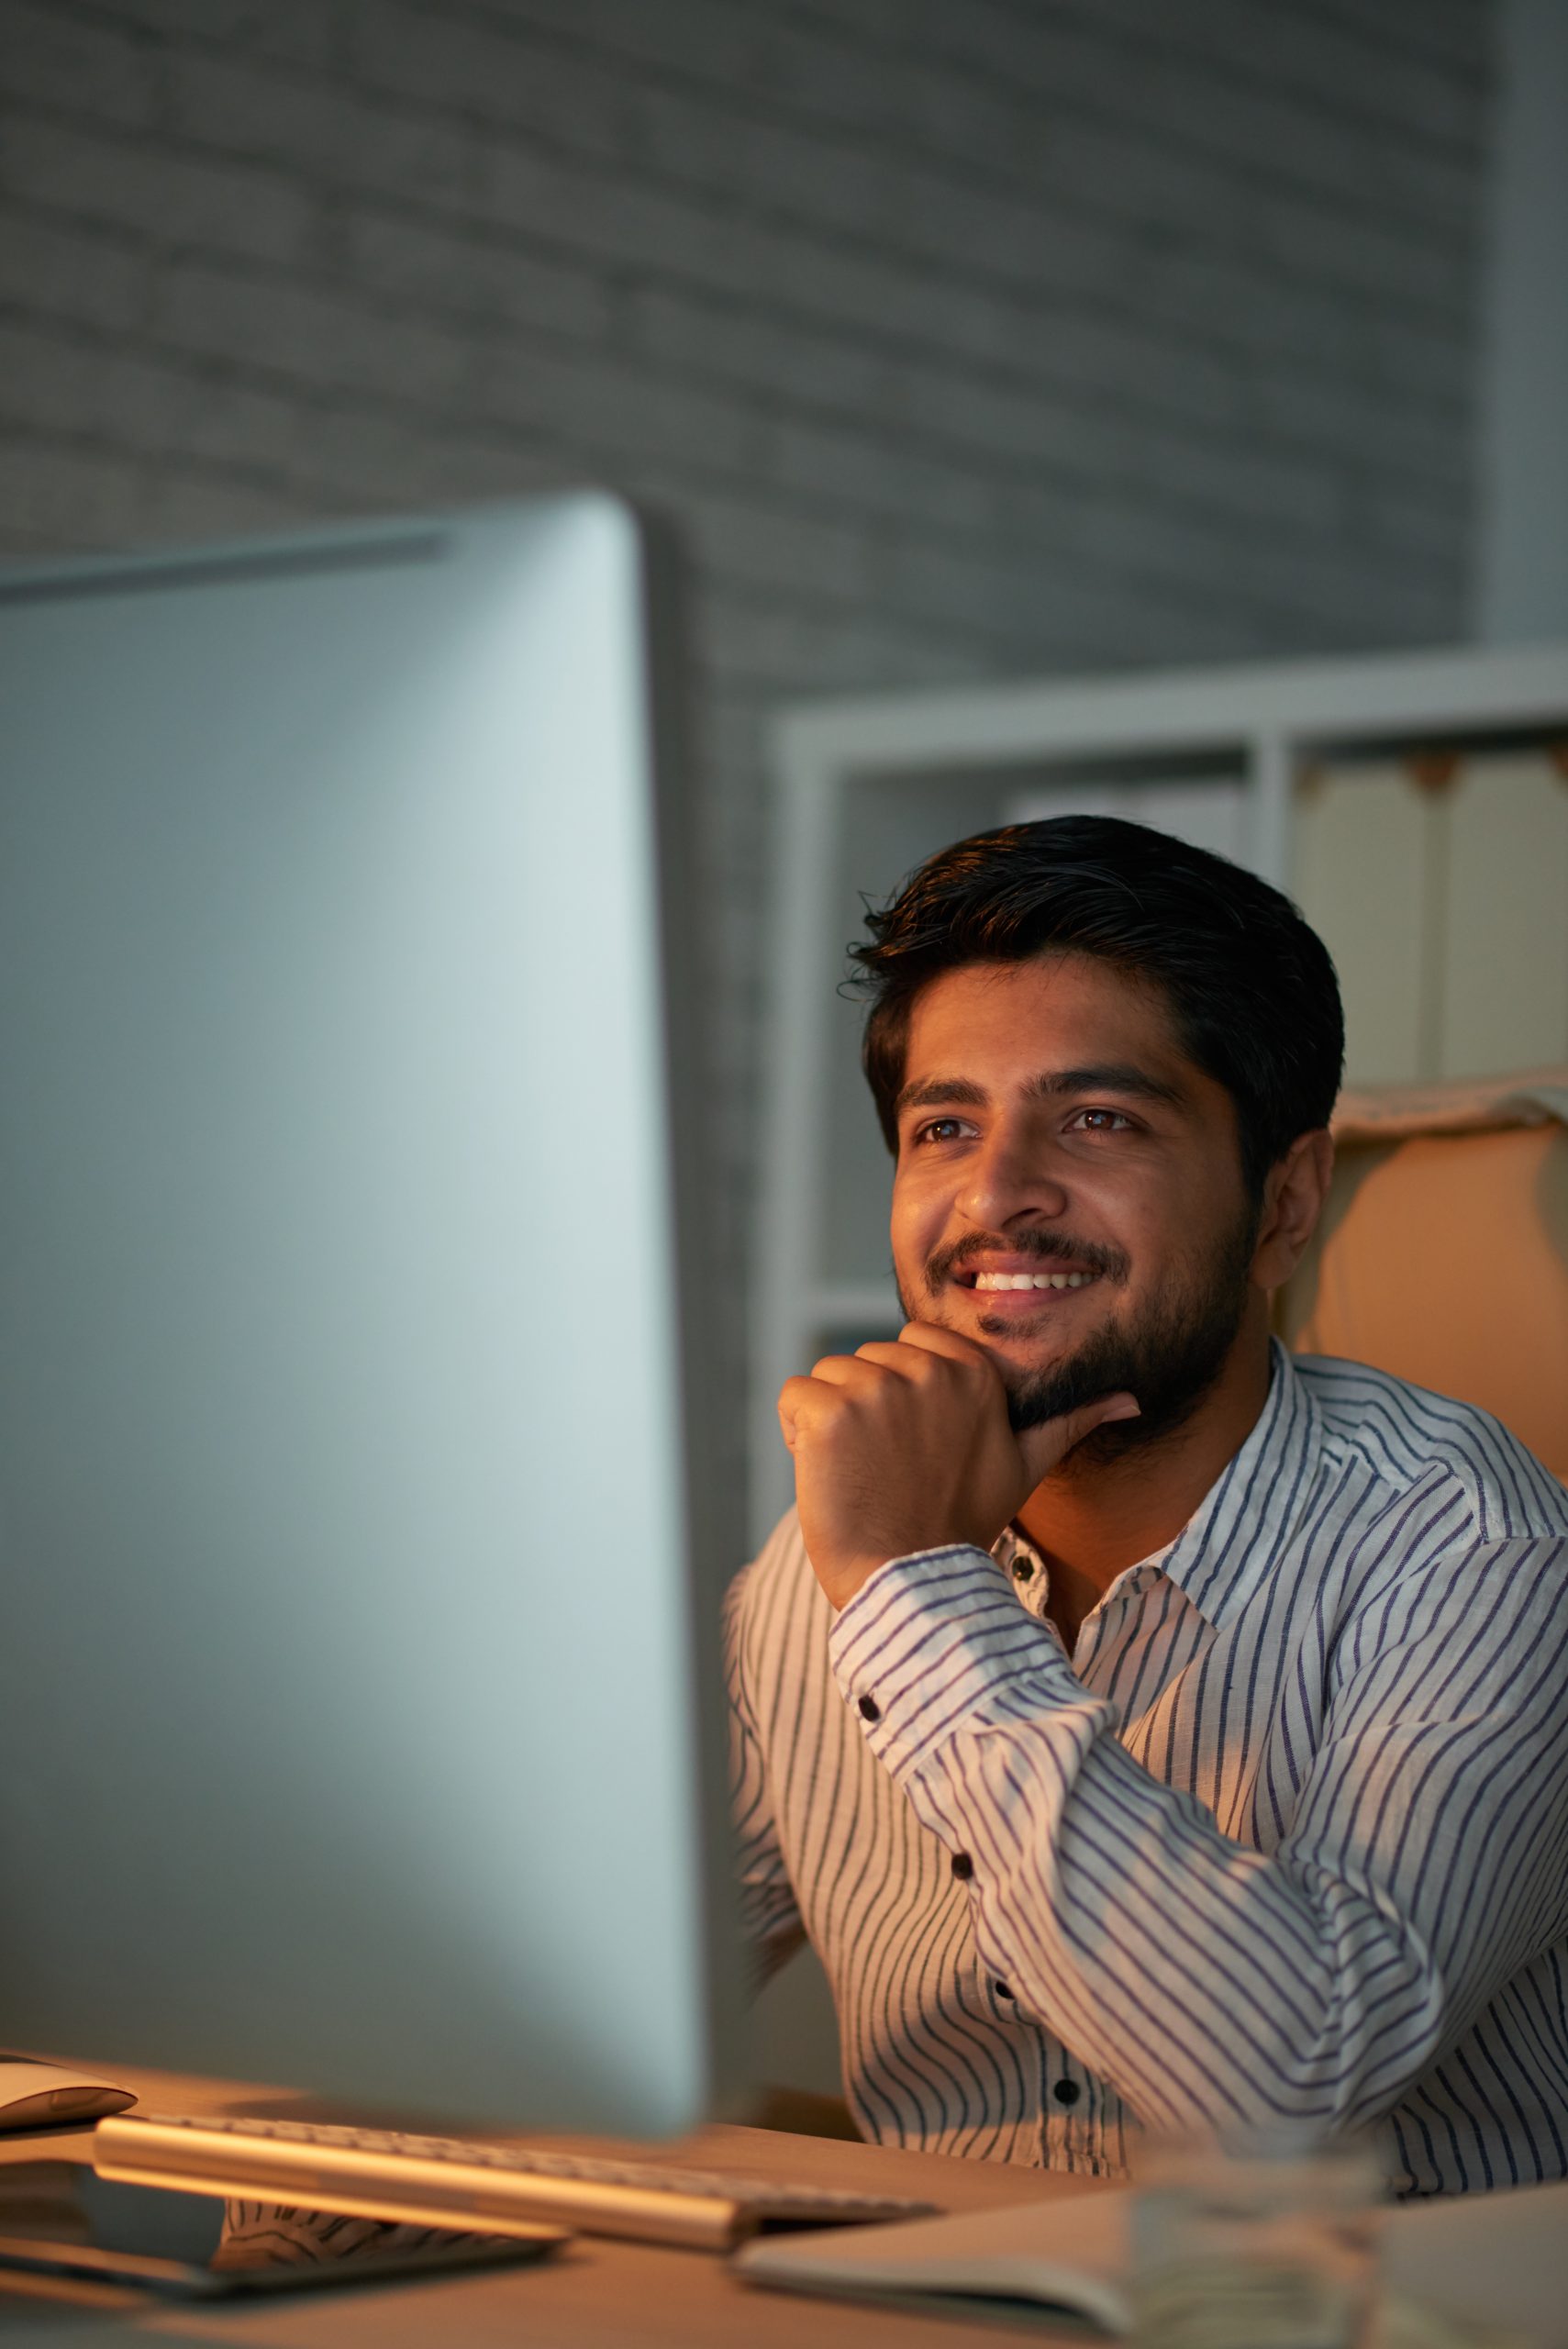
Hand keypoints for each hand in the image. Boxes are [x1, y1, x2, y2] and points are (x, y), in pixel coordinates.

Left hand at [777, 1323, 1138, 1610]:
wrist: (908, 1584)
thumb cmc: (960, 1525)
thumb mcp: (1023, 1468)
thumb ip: (1068, 1423)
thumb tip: (1130, 1399)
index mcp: (974, 1375)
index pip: (912, 1343)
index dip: (902, 1393)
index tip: (915, 1445)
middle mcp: (928, 1372)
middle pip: (865, 1360)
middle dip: (864, 1408)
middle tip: (888, 1469)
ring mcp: (877, 1389)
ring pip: (827, 1376)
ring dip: (829, 1423)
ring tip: (861, 1474)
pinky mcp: (830, 1411)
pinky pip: (793, 1396)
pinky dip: (796, 1433)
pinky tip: (828, 1474)